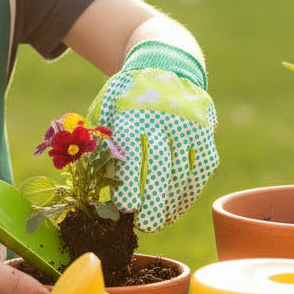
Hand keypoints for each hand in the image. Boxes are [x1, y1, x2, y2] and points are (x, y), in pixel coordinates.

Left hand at [88, 41, 217, 231]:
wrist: (164, 67)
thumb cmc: (124, 99)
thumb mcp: (104, 111)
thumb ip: (98, 145)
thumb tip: (88, 186)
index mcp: (131, 111)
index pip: (133, 151)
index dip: (131, 183)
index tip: (125, 208)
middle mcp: (162, 116)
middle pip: (161, 166)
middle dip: (153, 201)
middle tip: (144, 226)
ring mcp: (188, 123)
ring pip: (183, 171)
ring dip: (171, 202)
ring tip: (158, 221)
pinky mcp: (205, 129)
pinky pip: (201, 168)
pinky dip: (190, 192)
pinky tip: (176, 207)